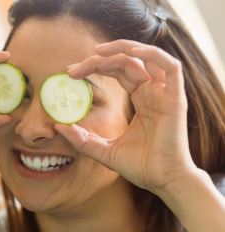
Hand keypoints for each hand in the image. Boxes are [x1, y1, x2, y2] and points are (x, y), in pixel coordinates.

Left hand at [55, 39, 196, 192]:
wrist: (163, 182)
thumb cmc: (140, 167)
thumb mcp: (103, 150)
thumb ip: (82, 139)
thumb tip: (57, 127)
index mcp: (140, 100)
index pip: (116, 72)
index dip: (94, 68)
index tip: (70, 74)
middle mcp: (152, 92)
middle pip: (126, 62)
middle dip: (98, 60)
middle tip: (73, 69)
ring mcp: (165, 94)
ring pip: (146, 57)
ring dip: (122, 49)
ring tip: (96, 52)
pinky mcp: (175, 98)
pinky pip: (170, 66)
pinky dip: (152, 54)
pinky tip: (130, 53)